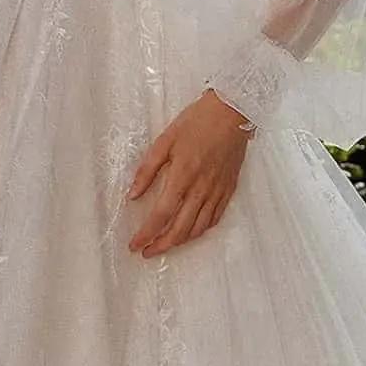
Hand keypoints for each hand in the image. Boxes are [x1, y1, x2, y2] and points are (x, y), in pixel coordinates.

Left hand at [125, 88, 253, 257]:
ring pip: (198, 228)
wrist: (233, 112)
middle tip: (147, 252)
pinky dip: (201, 230)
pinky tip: (191, 232)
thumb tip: (133, 194)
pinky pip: (215, 218)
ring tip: (166, 245)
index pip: (161, 215)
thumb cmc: (197, 122)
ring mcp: (217, 191)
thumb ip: (147, 170)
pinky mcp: (228, 189)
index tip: (135, 245)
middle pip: (180, 229)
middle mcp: (201, 189)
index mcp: (183, 176)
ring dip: (180, 242)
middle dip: (162, 245)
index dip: (146, 234)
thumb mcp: (165, 140)